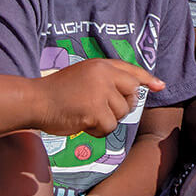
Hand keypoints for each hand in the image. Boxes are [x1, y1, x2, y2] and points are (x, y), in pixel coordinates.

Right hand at [40, 59, 162, 137]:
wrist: (36, 101)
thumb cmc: (58, 92)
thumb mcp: (84, 75)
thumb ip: (107, 79)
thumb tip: (137, 90)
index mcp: (101, 65)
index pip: (131, 71)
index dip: (147, 79)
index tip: (160, 86)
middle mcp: (103, 75)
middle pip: (131, 96)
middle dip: (122, 107)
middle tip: (101, 109)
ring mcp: (99, 92)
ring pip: (120, 114)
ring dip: (106, 120)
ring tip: (86, 114)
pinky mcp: (94, 110)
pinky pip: (108, 127)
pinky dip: (97, 130)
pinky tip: (82, 122)